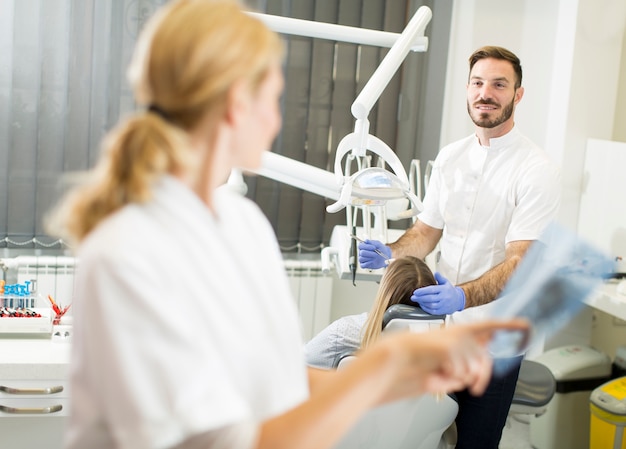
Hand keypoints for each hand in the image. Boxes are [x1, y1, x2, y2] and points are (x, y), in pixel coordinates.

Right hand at [358, 239, 391, 268]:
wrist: (385, 257)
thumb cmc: (381, 249)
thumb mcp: (378, 244)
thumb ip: (372, 242)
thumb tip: (366, 240)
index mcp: (363, 246)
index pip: (360, 246)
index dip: (366, 247)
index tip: (374, 247)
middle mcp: (361, 252)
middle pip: (361, 253)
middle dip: (370, 253)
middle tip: (376, 254)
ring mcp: (362, 259)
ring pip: (361, 259)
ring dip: (369, 258)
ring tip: (375, 257)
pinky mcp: (364, 265)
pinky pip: (362, 265)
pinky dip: (368, 263)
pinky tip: (372, 261)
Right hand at [369, 318, 529, 400]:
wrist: (393, 358)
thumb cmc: (412, 361)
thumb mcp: (443, 364)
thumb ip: (464, 363)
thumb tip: (479, 368)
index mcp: (458, 333)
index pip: (489, 326)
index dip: (509, 325)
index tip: (526, 325)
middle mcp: (460, 333)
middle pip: (485, 359)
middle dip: (482, 377)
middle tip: (476, 388)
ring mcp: (456, 339)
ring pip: (474, 368)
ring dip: (460, 377)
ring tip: (440, 373)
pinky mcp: (451, 347)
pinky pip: (462, 372)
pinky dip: (450, 377)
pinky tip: (436, 370)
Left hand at [411, 272, 464, 314]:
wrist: (458, 300)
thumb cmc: (450, 291)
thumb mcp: (446, 282)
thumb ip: (440, 278)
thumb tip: (436, 273)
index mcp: (444, 289)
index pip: (432, 290)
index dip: (423, 291)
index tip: (415, 292)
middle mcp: (444, 298)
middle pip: (430, 298)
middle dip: (420, 298)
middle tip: (413, 297)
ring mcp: (443, 305)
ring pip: (431, 305)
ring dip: (422, 303)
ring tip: (417, 300)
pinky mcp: (442, 311)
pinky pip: (433, 311)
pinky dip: (426, 309)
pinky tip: (422, 305)